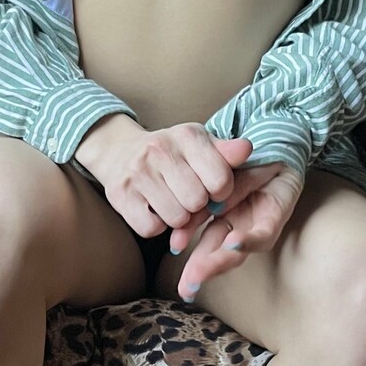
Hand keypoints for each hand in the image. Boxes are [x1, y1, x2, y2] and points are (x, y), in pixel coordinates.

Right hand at [77, 117, 254, 237]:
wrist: (118, 151)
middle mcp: (160, 151)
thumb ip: (225, 152)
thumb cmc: (170, 152)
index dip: (221, 191)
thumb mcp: (199, 145)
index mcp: (187, 136)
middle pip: (197, 202)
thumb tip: (246, 149)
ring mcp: (137, 174)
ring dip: (178, 217)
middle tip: (188, 195)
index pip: (220, 179)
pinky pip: (152, 229)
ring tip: (171, 200)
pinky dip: (156, 226)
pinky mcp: (120, 196)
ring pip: (176, 218)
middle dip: (197, 205)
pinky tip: (154, 208)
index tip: (212, 187)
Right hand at [171, 159, 305, 298]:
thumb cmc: (250, 168)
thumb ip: (205, 196)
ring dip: (217, 263)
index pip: (199, 237)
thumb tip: (188, 210)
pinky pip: (259, 236)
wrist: (282, 155)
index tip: (173, 249)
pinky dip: (246, 241)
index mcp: (221, 222)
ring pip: (235, 253)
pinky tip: (232, 242)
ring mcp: (254, 231)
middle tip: (184, 288)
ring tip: (198, 274)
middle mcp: (236, 230)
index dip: (186, 242)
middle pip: (215, 254)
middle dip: (199, 272)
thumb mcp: (220, 179)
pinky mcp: (273, 223)